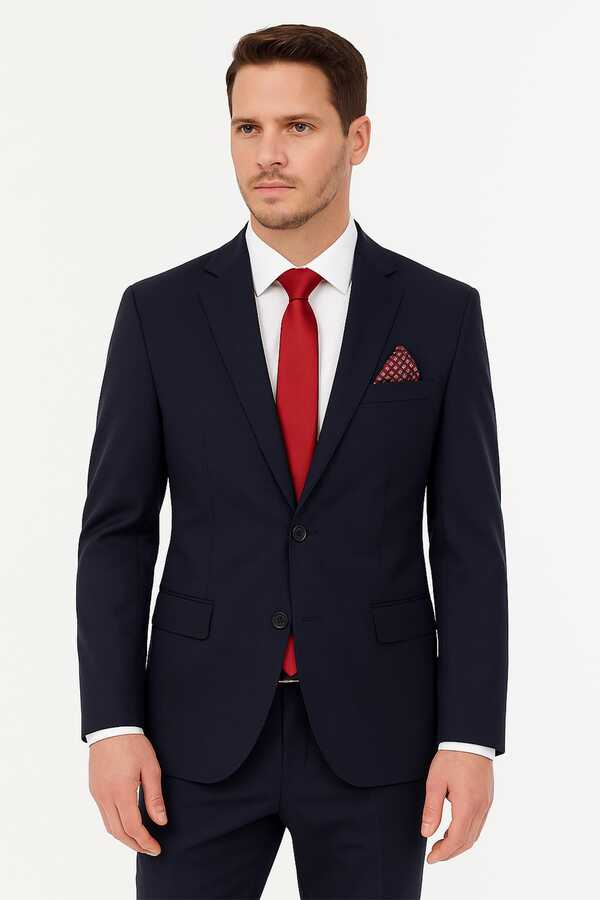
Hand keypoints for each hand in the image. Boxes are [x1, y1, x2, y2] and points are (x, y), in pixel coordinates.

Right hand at [89, 733, 166, 854]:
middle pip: (118, 832)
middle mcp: (105, 796)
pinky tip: (127, 824)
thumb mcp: (151, 768)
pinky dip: (116, 825)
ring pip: (109, 826)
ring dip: (124, 837)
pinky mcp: (94, 789)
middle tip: (150, 849)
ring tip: (140, 841)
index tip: (156, 848)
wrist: (111, 727)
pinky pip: (104, 815)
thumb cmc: (133, 744)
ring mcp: (97, 794)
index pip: (132, 827)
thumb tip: (161, 822)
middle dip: (135, 845)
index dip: (145, 842)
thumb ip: (154, 797)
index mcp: (121, 792)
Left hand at [421, 749, 493, 862]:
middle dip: (450, 853)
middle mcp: (480, 808)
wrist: (471, 739)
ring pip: (475, 834)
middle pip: (467, 841)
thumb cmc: (452, 757)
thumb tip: (426, 833)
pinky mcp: (487, 798)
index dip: (443, 853)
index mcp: (467, 806)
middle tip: (434, 855)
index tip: (431, 859)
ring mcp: (486, 804)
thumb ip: (432, 810)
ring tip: (442, 845)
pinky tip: (455, 830)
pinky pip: (479, 824)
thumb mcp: (435, 782)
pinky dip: (467, 833)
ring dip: (459, 844)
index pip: (456, 840)